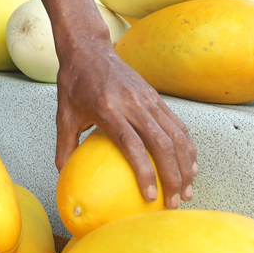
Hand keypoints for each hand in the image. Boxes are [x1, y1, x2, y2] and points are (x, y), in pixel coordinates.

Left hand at [56, 45, 197, 207]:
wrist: (89, 49)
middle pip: (162, 143)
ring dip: (186, 165)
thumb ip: (64, 147)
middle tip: (174, 203)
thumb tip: (65, 177)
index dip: (145, 172)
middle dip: (173, 176)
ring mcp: (148, 98)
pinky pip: (177, 124)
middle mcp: (133, 103)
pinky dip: (187, 146)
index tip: (150, 196)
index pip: (132, 144)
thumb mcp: (63, 116)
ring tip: (187, 190)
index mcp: (108, 109)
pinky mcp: (156, 96)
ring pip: (176, 135)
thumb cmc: (74, 84)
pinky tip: (190, 166)